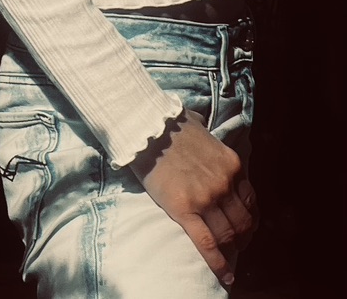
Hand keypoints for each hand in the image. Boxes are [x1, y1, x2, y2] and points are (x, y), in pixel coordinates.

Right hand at [130, 109, 257, 287]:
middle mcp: (224, 183)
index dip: (250, 218)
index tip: (246, 226)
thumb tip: (201, 127)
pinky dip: (219, 263)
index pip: (250, 200)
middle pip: (243, 222)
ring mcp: (206, 198)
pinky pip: (207, 243)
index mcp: (232, 165)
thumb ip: (209, 137)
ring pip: (228, 235)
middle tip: (238, 245)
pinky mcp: (184, 209)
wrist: (147, 127)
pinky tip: (225, 274)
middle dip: (243, 238)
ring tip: (228, 257)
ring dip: (231, 250)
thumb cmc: (170, 124)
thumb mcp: (202, 127)